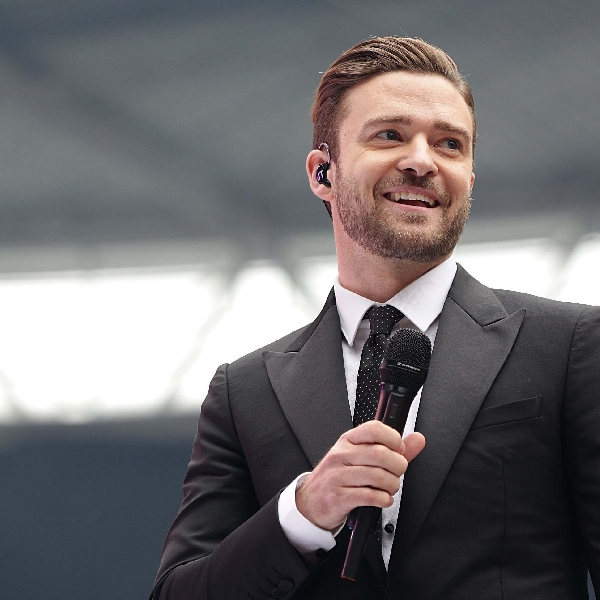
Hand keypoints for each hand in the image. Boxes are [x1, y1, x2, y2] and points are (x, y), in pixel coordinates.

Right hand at [295, 421, 425, 530]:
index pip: (374, 429)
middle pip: (380, 454)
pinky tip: (382, 499)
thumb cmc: (340, 476)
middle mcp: (341, 455)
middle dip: (397, 466)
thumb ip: (393, 449)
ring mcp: (338, 475)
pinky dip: (383, 499)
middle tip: (397, 473)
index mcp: (348, 440)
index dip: (393, 439)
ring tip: (389, 488)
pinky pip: (369, 496)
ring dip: (391, 486)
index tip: (398, 450)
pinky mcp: (338, 497)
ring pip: (377, 477)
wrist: (311, 502)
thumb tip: (418, 439)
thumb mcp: (361, 457)